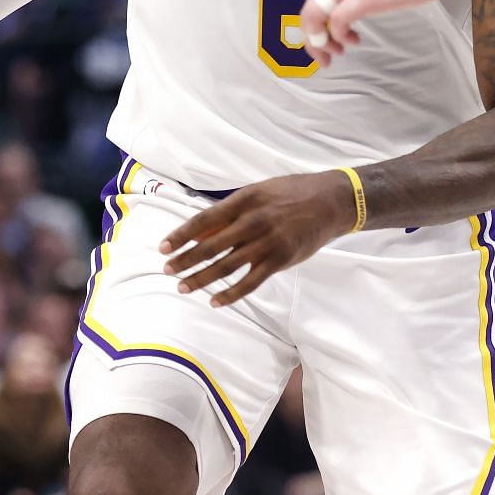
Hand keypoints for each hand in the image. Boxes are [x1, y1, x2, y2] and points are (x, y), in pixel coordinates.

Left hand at [161, 172, 357, 305]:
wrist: (330, 202)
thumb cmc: (291, 194)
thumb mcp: (258, 192)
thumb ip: (230, 212)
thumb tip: (200, 231)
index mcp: (244, 200)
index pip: (204, 220)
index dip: (181, 235)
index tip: (163, 247)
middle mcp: (254, 221)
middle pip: (211, 245)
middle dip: (186, 260)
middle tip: (168, 270)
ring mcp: (268, 242)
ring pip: (227, 265)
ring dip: (202, 278)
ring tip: (183, 286)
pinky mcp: (280, 259)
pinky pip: (250, 282)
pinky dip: (231, 294)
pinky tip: (215, 301)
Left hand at [300, 0, 479, 66]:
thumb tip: (349, 11)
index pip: (312, 0)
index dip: (313, 26)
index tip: (323, 42)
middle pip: (308, 11)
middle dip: (312, 40)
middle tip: (325, 56)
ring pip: (315, 16)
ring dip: (321, 42)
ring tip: (338, 51)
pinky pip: (338, 21)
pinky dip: (340, 36)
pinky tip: (355, 40)